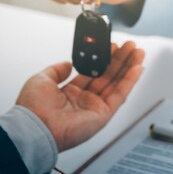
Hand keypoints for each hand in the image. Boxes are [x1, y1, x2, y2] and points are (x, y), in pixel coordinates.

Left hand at [16, 41, 144, 151]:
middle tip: (130, 47)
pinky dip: (130, 81)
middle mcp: (85, 100)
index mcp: (70, 93)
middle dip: (121, 60)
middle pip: (108, 76)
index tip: (112, 46)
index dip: (104, 59)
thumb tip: (68, 64)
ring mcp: (96, 107)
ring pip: (117, 83)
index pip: (93, 73)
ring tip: (138, 53)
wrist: (36, 127)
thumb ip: (56, 70)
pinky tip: (137, 68)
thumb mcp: (41, 80)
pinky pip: (120, 95)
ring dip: (129, 67)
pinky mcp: (104, 114)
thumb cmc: (34, 109)